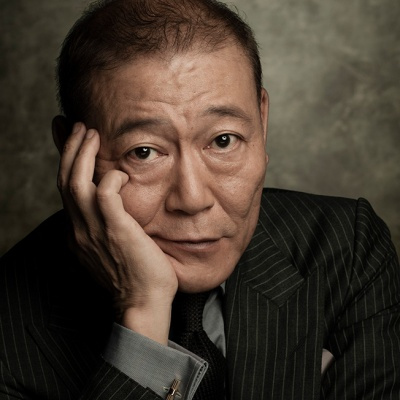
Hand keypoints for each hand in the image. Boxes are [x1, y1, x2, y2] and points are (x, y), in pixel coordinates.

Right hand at [53, 119, 177, 343]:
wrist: (143, 303)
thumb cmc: (134, 275)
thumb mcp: (110, 248)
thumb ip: (104, 227)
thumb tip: (109, 209)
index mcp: (78, 233)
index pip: (66, 191)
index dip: (65, 163)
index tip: (69, 141)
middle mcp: (79, 229)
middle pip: (65, 181)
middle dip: (69, 150)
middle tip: (77, 126)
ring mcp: (94, 230)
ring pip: (76, 183)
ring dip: (82, 155)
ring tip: (90, 132)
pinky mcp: (116, 230)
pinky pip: (105, 196)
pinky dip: (110, 179)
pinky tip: (121, 172)